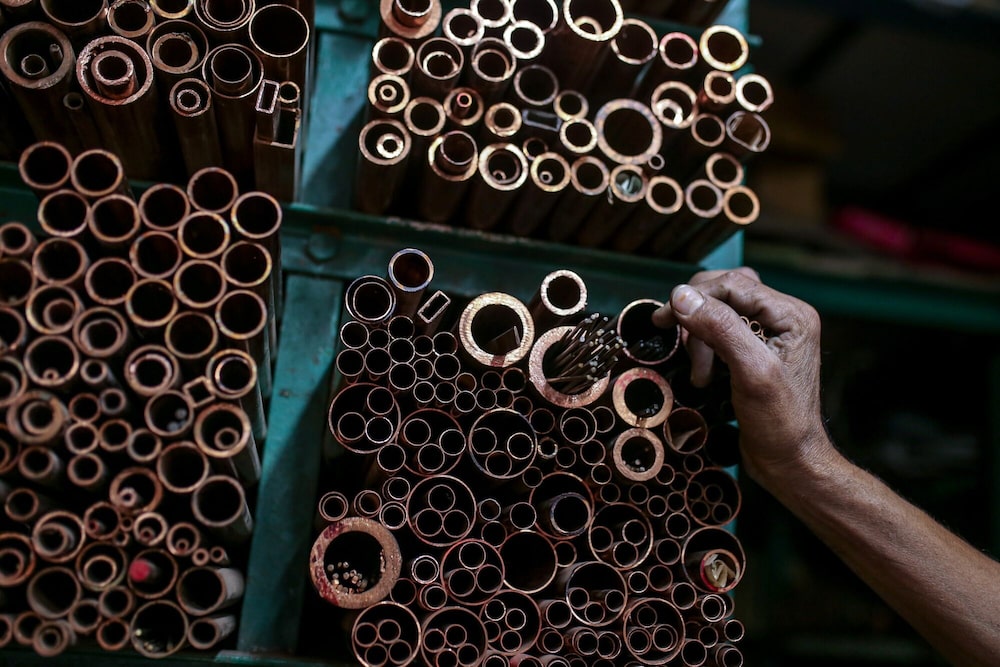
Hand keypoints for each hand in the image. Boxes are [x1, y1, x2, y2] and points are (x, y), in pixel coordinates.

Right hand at [652, 269, 831, 484]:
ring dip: (698, 337)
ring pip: (718, 311)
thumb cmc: (780, 423)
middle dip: (697, 320)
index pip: (733, 285)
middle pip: (724, 293)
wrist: (789, 462)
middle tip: (681, 348)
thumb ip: (720, 328)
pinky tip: (702, 373)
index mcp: (792, 315)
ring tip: (699, 373)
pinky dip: (703, 349)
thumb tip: (681, 296)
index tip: (664, 319)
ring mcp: (768, 334)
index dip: (695, 297)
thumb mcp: (751, 372)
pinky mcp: (753, 351)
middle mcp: (782, 318)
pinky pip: (718, 332)